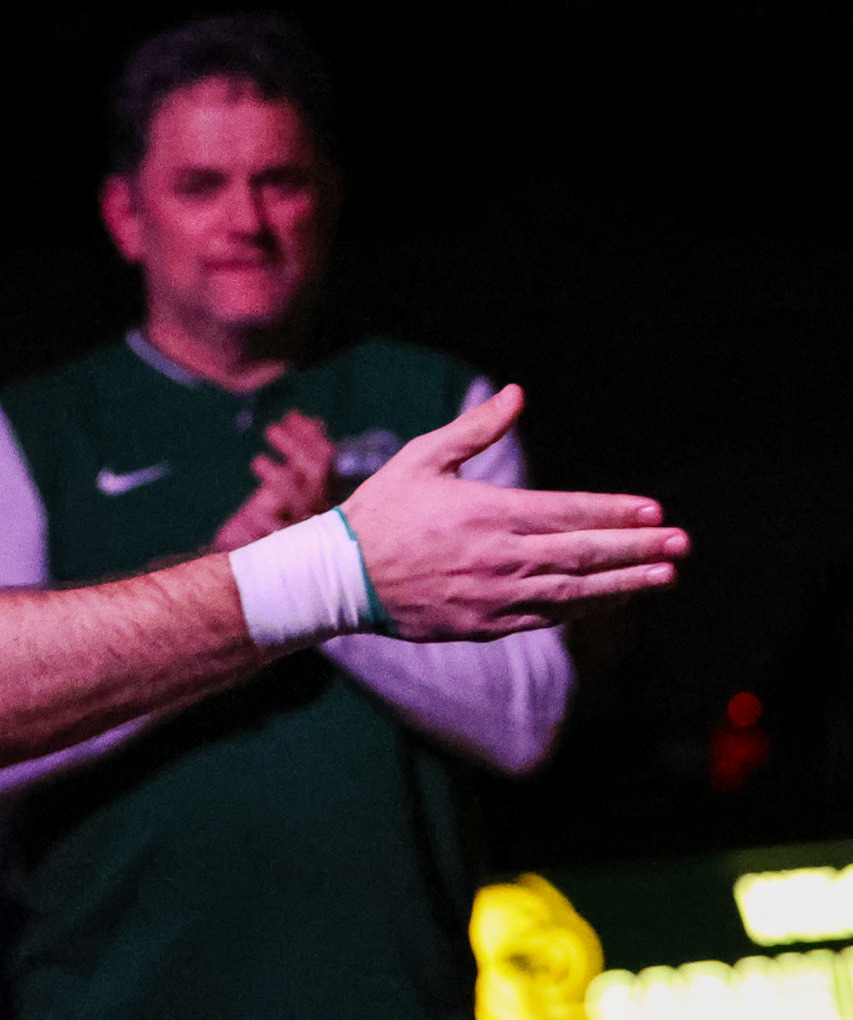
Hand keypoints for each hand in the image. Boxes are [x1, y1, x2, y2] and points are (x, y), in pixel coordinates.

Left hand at [213, 411, 337, 552]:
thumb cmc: (274, 519)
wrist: (257, 566)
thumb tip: (314, 421)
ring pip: (300, 502)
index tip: (292, 415)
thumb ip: (301, 457)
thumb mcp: (286, 485)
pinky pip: (281, 535)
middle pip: (316, 475)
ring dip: (280, 479)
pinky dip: (268, 523)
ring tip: (257, 462)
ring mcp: (304, 530)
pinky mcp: (283, 550)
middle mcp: (319, 510)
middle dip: (296, 448)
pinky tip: (256, 514)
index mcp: (323, 493)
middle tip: (271, 429)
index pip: (326, 459)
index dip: (310, 436)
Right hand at [341, 385, 685, 639]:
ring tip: (664, 576)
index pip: (569, 512)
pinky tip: (609, 600)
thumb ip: (475, 429)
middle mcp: (499, 557)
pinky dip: (583, 609)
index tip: (655, 511)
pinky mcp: (485, 626)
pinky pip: (546, 618)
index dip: (615, 512)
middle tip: (681, 544)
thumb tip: (517, 394)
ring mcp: (494, 596)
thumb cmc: (381, 510)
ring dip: (625, 585)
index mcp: (486, 512)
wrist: (340, 576)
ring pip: (575, 593)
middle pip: (584, 554)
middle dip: (638, 548)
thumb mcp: (422, 458)